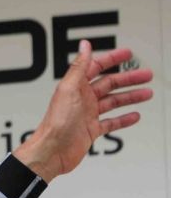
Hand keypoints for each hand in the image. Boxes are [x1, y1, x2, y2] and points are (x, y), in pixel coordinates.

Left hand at [13, 39, 153, 181]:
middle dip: (129, 79)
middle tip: (146, 75)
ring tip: (147, 93)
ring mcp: (87, 115)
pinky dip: (123, 119)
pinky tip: (134, 116)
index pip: (96, 67)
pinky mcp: (90, 131)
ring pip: (113, 102)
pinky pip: (110, 123)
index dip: (112, 59)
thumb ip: (78, 67)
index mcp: (76, 87)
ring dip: (130, 97)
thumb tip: (84, 45)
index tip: (127, 53)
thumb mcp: (69, 89)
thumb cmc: (56, 123)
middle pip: (109, 84)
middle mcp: (82, 100)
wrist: (51, 152)